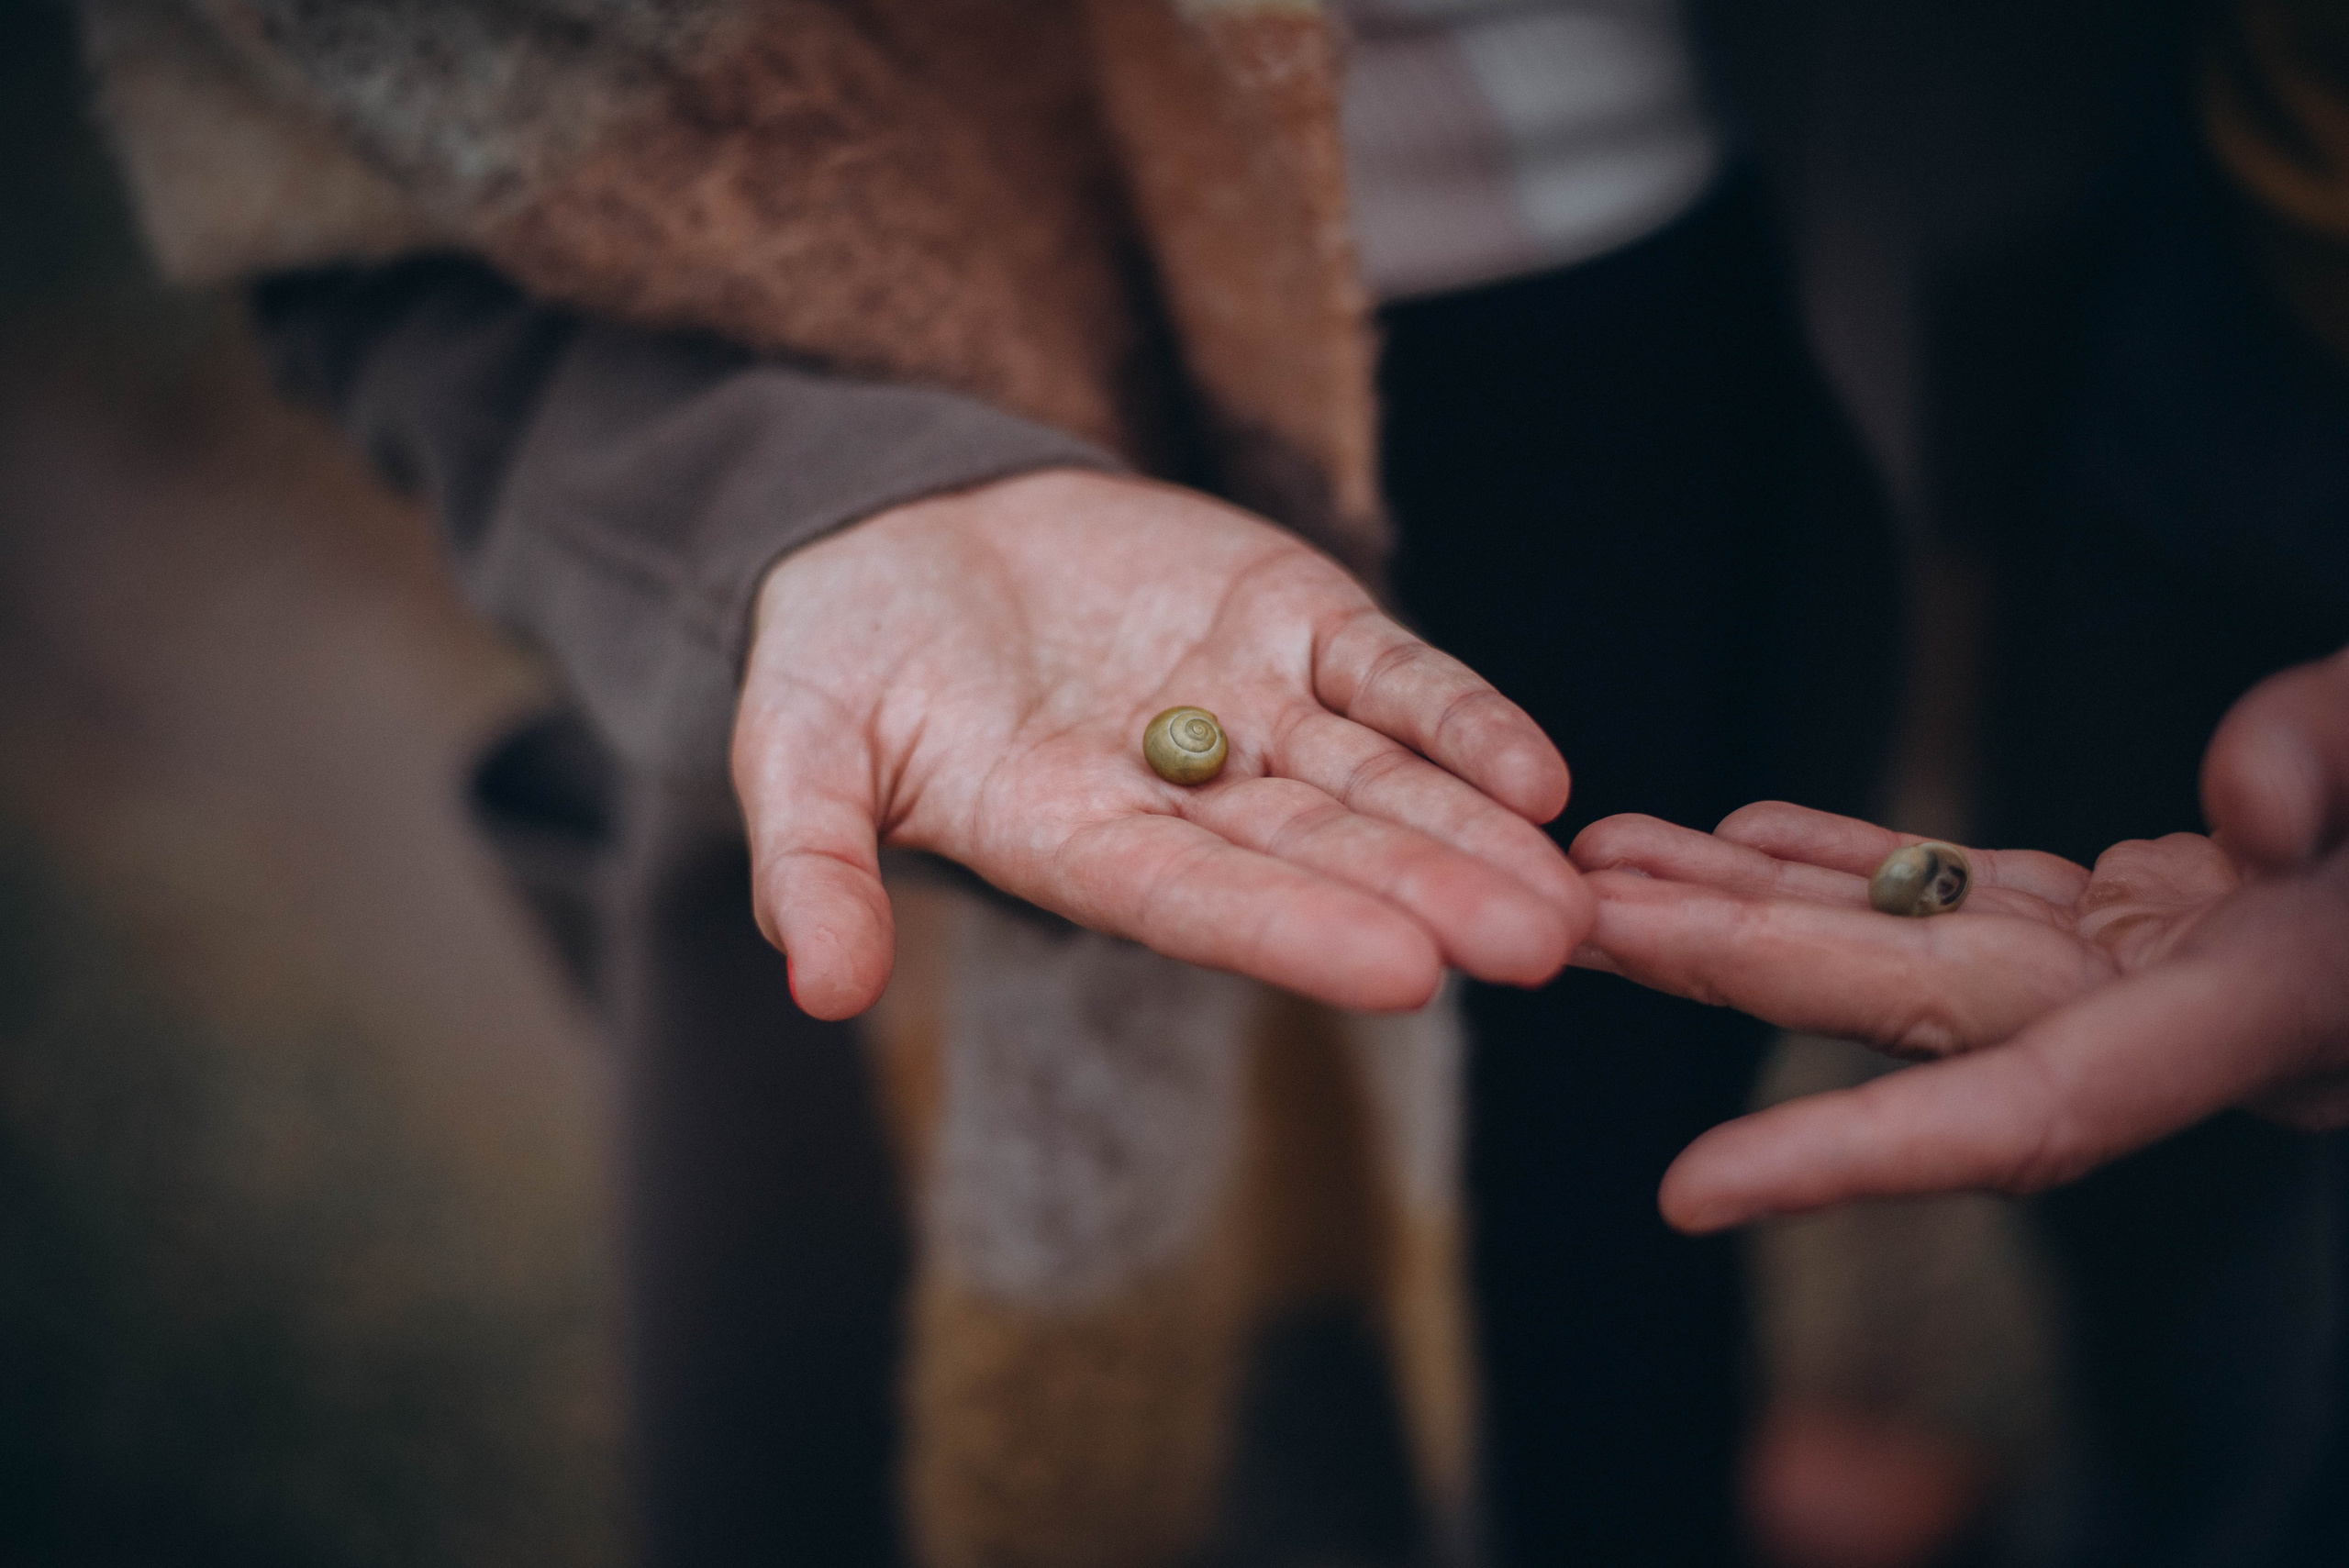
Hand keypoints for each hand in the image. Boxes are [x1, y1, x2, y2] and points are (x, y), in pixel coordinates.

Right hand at [734, 470, 1589, 1018]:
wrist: (901, 531)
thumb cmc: (837, 656)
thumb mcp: (796, 747)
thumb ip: (813, 863)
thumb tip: (817, 990)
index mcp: (1070, 840)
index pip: (1194, 899)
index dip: (1294, 931)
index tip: (1402, 975)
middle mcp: (1180, 794)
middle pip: (1317, 852)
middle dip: (1427, 893)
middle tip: (1540, 946)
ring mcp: (1247, 708)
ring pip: (1377, 777)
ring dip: (1471, 828)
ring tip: (1568, 885)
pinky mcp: (1289, 620)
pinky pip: (1390, 673)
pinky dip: (1459, 714)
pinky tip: (1537, 772)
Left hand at [1567, 646, 2348, 1232]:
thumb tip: (2232, 804)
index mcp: (2266, 1015)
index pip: (2030, 1115)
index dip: (1856, 1158)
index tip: (1689, 1195)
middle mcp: (2183, 1010)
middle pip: (1915, 1009)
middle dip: (1731, 969)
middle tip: (1564, 921)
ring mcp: (2156, 959)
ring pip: (1915, 938)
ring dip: (1754, 900)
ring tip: (1607, 857)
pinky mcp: (2147, 905)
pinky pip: (1970, 884)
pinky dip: (1855, 851)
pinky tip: (1744, 827)